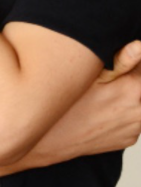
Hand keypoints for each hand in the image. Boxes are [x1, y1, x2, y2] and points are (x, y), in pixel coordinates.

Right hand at [33, 41, 140, 164]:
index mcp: (132, 91)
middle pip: (140, 87)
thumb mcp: (92, 76)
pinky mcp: (128, 139)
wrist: (55, 141)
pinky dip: (124, 111)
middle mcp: (139, 113)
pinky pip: (133, 119)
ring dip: (129, 95)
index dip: (132, 62)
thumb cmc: (68, 105)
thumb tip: (139, 46)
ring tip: (104, 94)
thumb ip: (122, 60)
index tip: (118, 64)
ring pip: (139, 103)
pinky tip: (104, 109)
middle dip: (130, 79)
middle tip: (108, 80)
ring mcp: (134, 129)